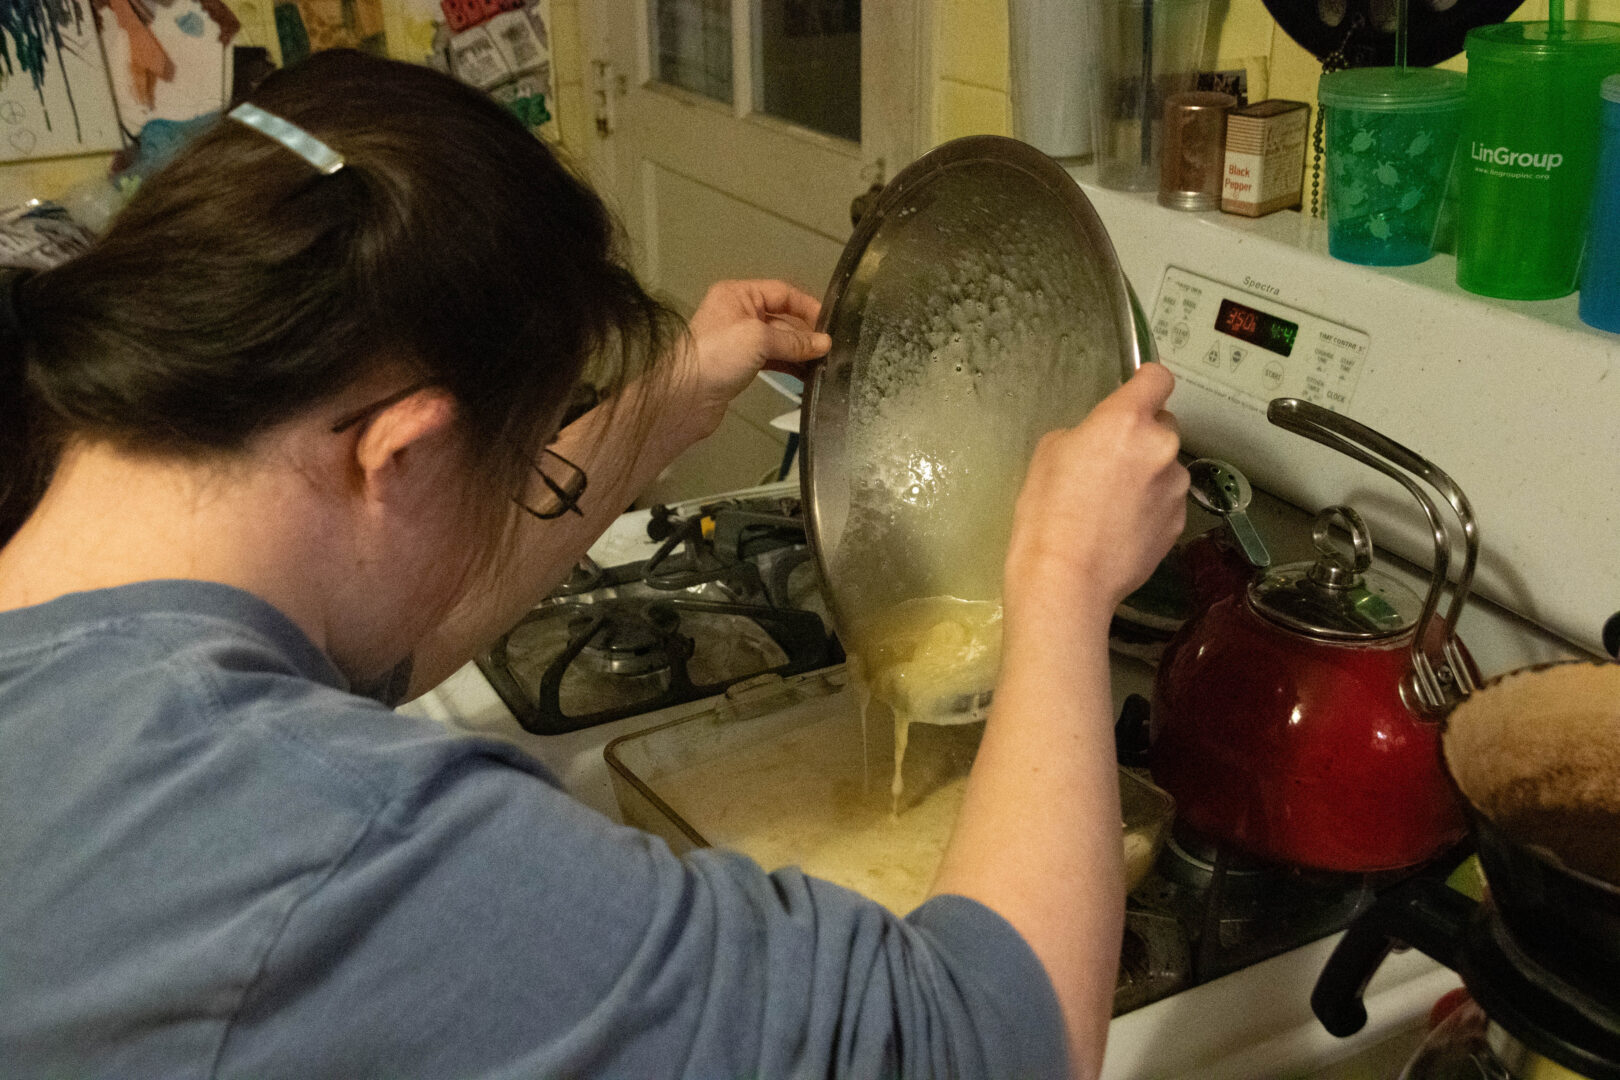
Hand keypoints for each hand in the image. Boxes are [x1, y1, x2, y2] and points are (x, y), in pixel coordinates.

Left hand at [672, 280, 830, 444]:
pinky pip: (772, 360)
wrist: (685, 396)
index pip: (782, 293)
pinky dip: (789, 366)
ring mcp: (739, 341)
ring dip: (799, 352)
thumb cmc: (718, 355)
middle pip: (782, 317)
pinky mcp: (740, 365)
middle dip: (805, 333)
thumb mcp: (759, 339)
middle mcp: (738, 313)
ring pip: (778, 341)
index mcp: (738, 295)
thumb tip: (825, 344)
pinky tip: (806, 376)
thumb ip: (794, 341)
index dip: (807, 307)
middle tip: (830, 350)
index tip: (830, 324)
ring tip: (823, 365)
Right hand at [1003, 364, 1187, 625]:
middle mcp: (1161, 447)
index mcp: (1126, 420)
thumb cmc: (1046, 513)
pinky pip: (1167, 501)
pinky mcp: (1179, 523)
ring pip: (1166, 466)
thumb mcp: (1048, 454)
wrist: (1067, 579)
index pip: (1157, 378)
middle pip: (1162, 425)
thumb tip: (1098, 444)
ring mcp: (1175, 487)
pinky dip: (1150, 507)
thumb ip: (1084, 434)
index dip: (1146, 381)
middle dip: (1141, 437)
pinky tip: (1121, 529)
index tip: (1136, 390)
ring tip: (1112, 505)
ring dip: (1148, 474)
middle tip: (1108, 463)